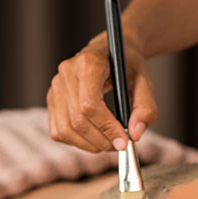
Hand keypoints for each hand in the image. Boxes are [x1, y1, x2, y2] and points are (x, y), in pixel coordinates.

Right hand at [46, 32, 157, 152]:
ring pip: (65, 129)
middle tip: (121, 146)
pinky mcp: (52, 99)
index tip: (124, 142)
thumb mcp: (145, 83)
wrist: (111, 52)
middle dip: (101, 140)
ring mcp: (55, 86)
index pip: (90, 104)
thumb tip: (134, 135)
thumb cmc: (128, 67)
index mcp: (89, 63)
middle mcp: (66, 73)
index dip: (106, 128)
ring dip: (90, 144)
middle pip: (77, 120)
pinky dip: (78, 142)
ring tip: (109, 142)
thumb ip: (146, 109)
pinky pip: (58, 131)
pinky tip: (95, 137)